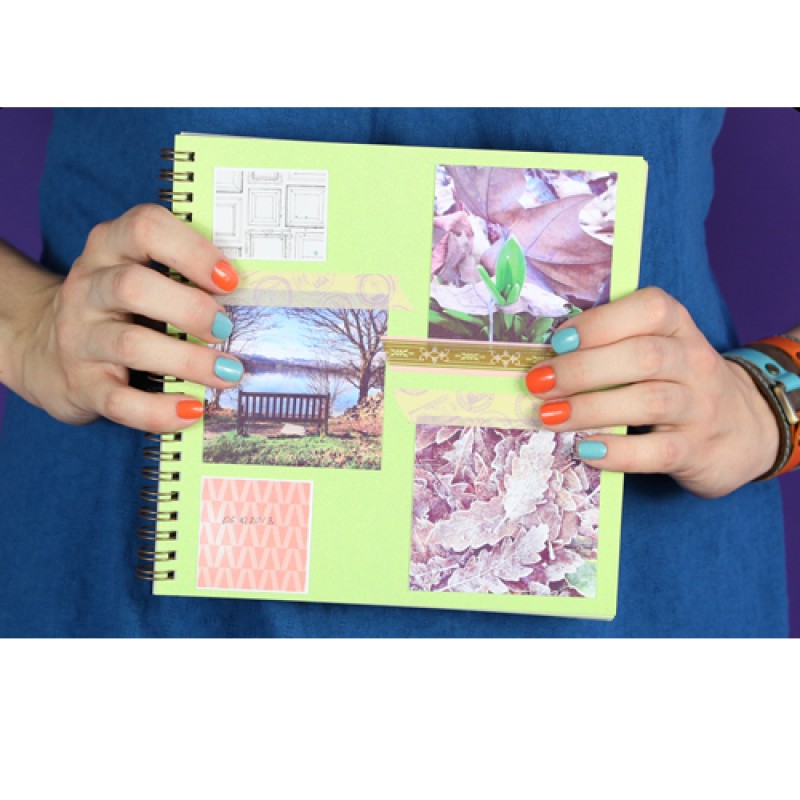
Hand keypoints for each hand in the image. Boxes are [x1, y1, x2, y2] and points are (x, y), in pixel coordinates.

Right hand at [18, 204, 242, 431]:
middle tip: (228, 329)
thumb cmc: (117, 309)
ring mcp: (79, 337)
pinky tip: (192, 411)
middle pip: (133, 286)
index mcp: (109, 249)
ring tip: (227, 373)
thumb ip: (182, 276)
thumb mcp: (138, 275)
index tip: (230, 279)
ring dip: (188, 361)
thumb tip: (250, 300)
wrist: (45, 351)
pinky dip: (159, 410)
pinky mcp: (81, 383)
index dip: (192, 250)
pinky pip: (120, 400)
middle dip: (190, 309)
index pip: (144, 228)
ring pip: (130, 344)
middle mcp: (88, 288)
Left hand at [524, 287, 779, 497]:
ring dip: (591, 408)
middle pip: (643, 356)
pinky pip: (656, 451)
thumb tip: (546, 356)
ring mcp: (700, 407)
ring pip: (648, 401)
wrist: (744, 430)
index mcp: (680, 328)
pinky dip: (618, 452)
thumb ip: (614, 344)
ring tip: (550, 416)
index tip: (557, 341)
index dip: (600, 323)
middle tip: (539, 383)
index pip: (650, 309)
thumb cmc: (677, 383)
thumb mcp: (660, 350)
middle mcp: (695, 362)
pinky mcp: (696, 450)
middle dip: (582, 369)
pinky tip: (586, 450)